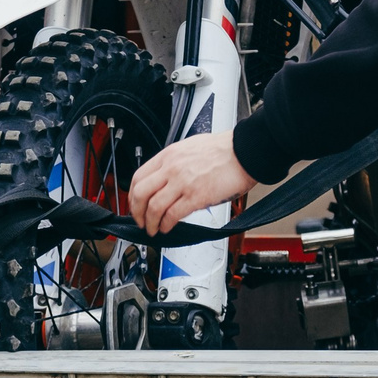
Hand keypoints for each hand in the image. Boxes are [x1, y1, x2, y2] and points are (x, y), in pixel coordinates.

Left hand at [128, 135, 251, 235]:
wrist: (245, 151)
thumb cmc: (224, 149)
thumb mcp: (189, 148)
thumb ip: (174, 163)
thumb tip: (167, 180)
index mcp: (169, 155)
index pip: (138, 177)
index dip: (132, 196)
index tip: (135, 204)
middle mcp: (172, 168)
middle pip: (141, 193)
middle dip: (136, 212)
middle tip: (140, 221)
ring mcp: (183, 182)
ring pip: (154, 207)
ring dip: (150, 223)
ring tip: (153, 229)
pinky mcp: (197, 196)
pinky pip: (173, 215)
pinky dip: (166, 225)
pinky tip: (167, 228)